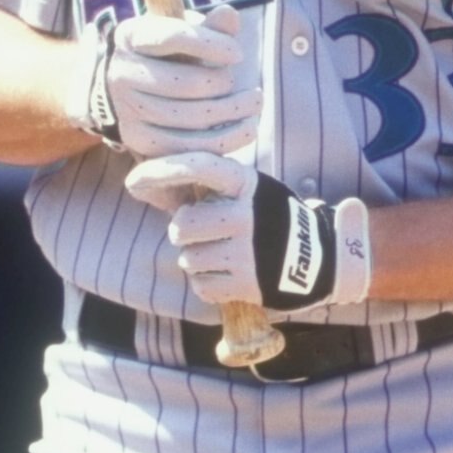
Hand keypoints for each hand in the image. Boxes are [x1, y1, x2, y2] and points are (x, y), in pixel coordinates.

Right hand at [68, 5, 257, 158]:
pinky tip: (245, 128)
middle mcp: (122, 73)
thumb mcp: (185, 34)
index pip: (173, 37)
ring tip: (255, 104)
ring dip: (232, 111)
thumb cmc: (169, 55)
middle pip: (186, 82)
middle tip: (246, 83)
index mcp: (131, 36)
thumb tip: (228, 15)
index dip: (211, 44)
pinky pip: (187, 146)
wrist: (132, 90)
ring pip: (190, 116)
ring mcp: (127, 109)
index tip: (238, 54)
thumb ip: (209, 27)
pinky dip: (222, 139)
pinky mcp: (138, 140)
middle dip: (224, 83)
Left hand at [124, 152, 372, 312]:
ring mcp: (247, 251)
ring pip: (188, 259)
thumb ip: (202, 188)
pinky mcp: (246, 284)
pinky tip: (229, 274)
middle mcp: (246, 215)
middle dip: (184, 233)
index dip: (161, 171)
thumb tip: (138, 185)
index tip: (133, 182)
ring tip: (223, 255)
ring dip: (197, 260)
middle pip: (181, 226)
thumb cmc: (268, 219)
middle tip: (204, 234)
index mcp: (246, 185)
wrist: (318, 258)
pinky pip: (201, 286)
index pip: (198, 166)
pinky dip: (208, 284)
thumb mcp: (246, 193)